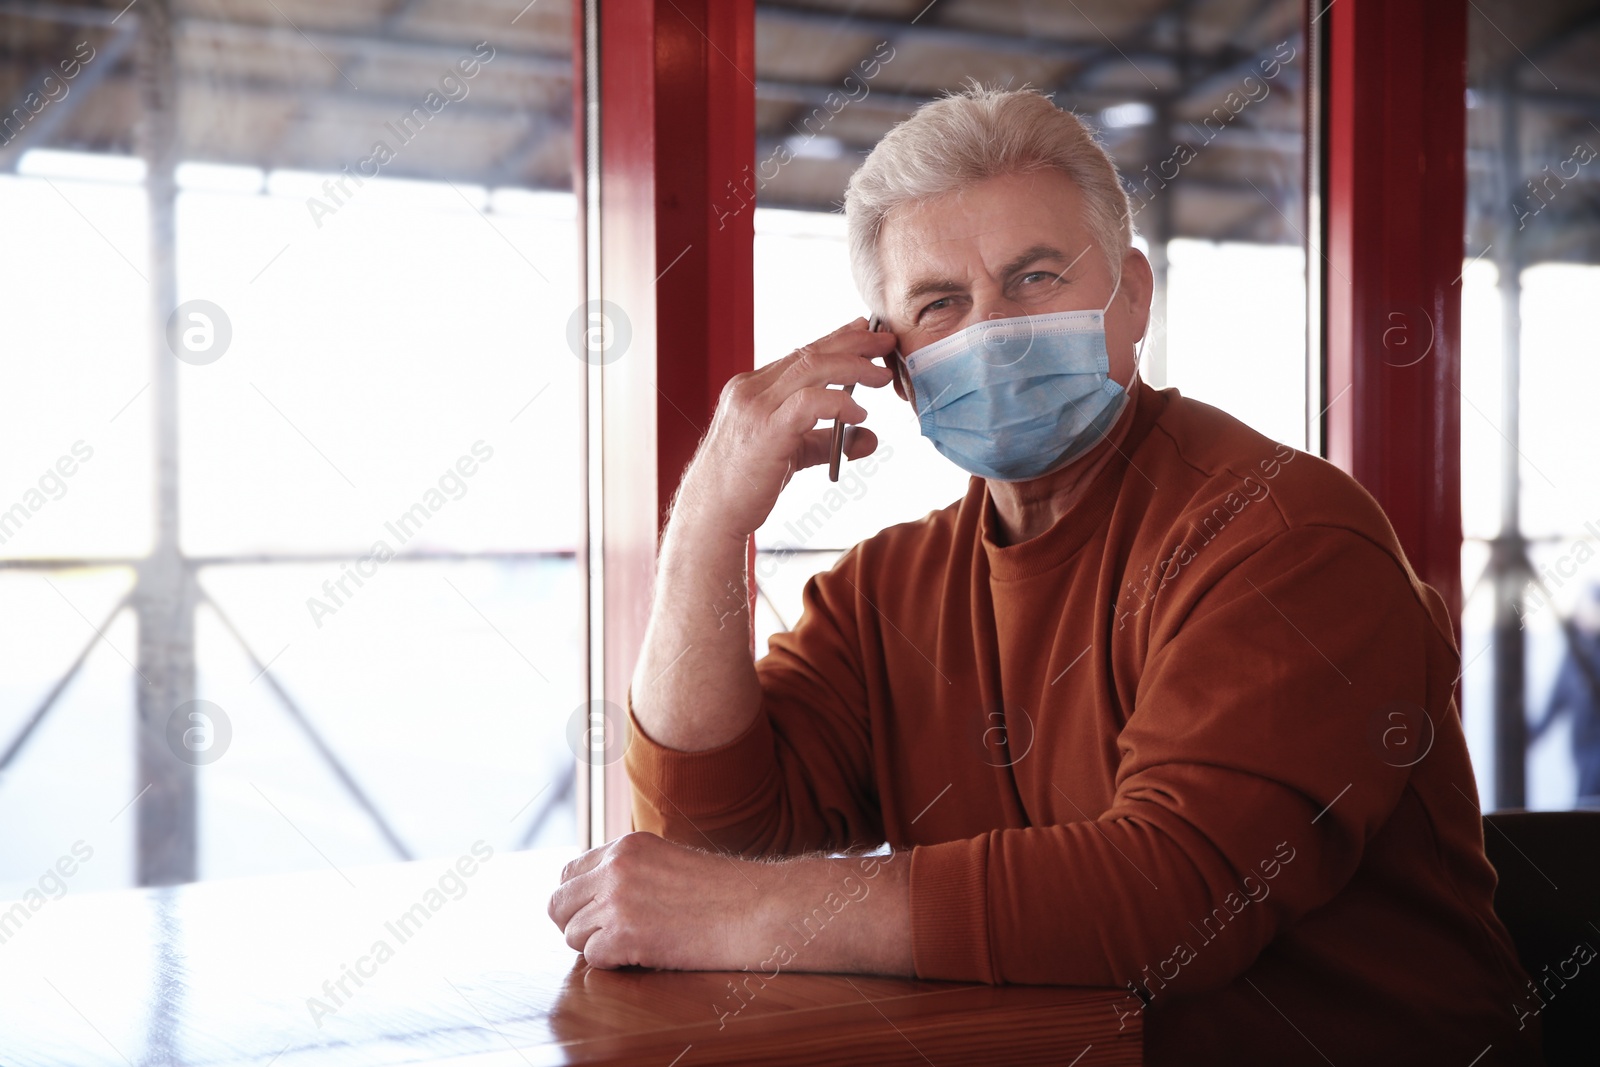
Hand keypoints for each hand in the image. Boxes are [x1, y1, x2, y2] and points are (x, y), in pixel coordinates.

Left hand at [547, 832, 770, 970]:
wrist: (757, 909)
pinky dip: (614, 963)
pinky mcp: (624, 935)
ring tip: (634, 944)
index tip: (592, 913)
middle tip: (601, 937)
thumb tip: (595, 896)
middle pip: (558, 903)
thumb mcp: (670, 861)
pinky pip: (593, 958)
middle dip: (573, 924)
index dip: (576, 899)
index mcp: (626, 845)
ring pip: (572, 933)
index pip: (569, 872)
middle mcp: (615, 868)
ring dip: (596, 946)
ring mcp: (617, 901)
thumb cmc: (725, 892)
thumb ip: (631, 871)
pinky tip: (645, 954)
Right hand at [678, 319, 897, 538]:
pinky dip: (838, 403)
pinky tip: (858, 414)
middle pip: (810, 353)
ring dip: (853, 367)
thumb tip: (868, 438)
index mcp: (752, 388)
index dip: (836, 339)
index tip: (863, 331)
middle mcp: (751, 389)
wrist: (711, 514)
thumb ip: (827, 441)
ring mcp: (755, 407)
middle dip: (853, 343)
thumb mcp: (792, 453)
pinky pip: (809, 403)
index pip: (800, 353)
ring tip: (882, 375)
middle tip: (885, 341)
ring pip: (812, 369)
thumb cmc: (745, 485)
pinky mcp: (766, 430)